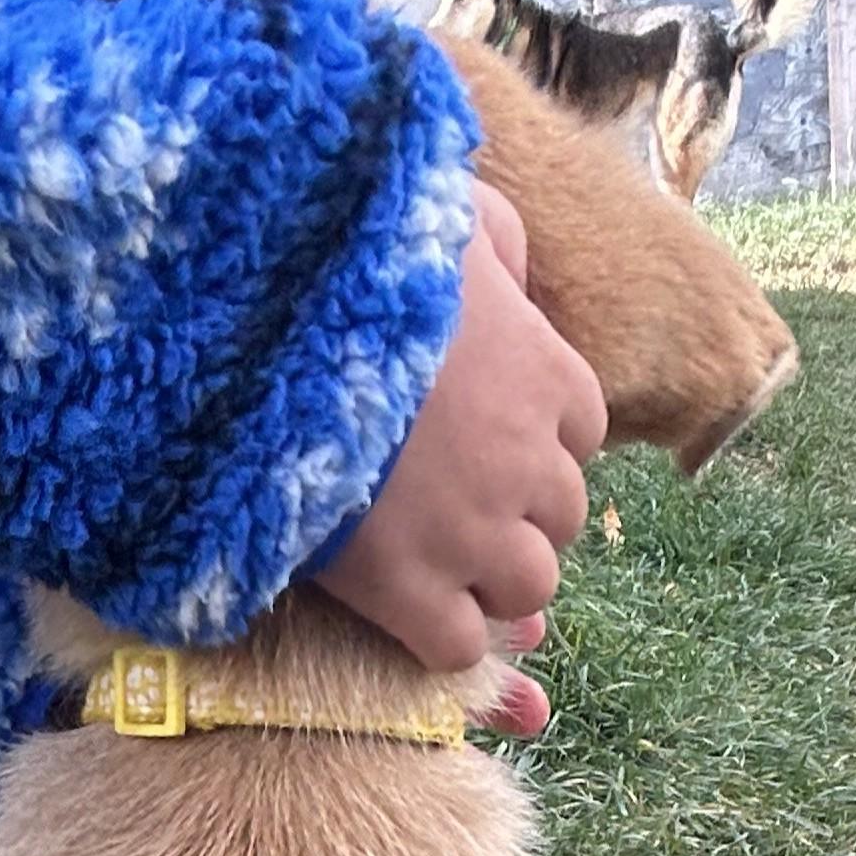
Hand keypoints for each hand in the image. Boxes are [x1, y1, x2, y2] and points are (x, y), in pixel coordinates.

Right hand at [314, 183, 604, 672]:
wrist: (274, 331)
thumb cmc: (356, 260)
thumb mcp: (447, 211)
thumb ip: (495, 242)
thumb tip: (511, 276)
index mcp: (548, 377)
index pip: (582, 432)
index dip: (537, 442)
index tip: (490, 438)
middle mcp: (527, 465)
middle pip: (561, 520)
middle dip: (519, 516)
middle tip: (459, 505)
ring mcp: (473, 536)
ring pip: (529, 590)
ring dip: (494, 582)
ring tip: (441, 563)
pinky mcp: (408, 591)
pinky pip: (457, 644)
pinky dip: (444, 635)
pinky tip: (407, 607)